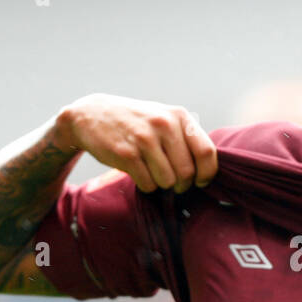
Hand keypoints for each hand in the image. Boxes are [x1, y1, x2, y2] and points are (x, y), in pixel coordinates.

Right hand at [57, 93, 217, 193]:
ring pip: (168, 181)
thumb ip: (187, 138)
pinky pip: (148, 184)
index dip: (207, 173)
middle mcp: (164, 124)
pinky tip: (139, 173)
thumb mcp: (164, 119)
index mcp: (179, 116)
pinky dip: (146, 185)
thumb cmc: (137, 123)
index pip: (207, 152)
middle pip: (187, 172)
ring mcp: (145, 139)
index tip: (200, 181)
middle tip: (172, 182)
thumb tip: (209, 170)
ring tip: (153, 173)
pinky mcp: (126, 154)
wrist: (92, 115)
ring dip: (162, 185)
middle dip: (182, 184)